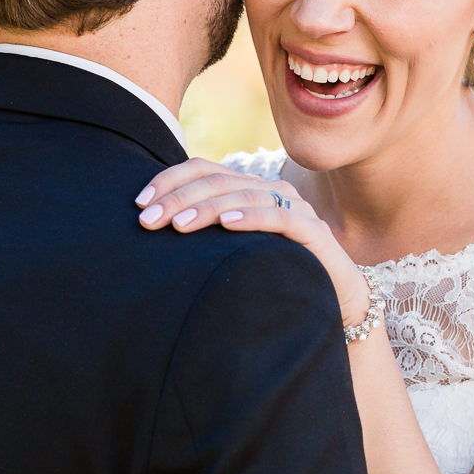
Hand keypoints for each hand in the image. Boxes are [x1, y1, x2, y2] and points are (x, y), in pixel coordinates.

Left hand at [135, 159, 370, 325]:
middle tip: (147, 221)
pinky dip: (251, 218)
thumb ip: (203, 238)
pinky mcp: (314, 231)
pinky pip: (281, 217)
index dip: (169, 180)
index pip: (203, 170)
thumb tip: (151, 231)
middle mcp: (270, 191)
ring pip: (244, 195)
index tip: (139, 203)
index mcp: (247, 190)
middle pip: (218, 181)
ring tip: (178, 225)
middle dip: (178, 199)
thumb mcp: (231, 254)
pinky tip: (227, 225)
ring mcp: (295, 208)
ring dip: (207, 209)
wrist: (335, 303)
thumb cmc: (274, 278)